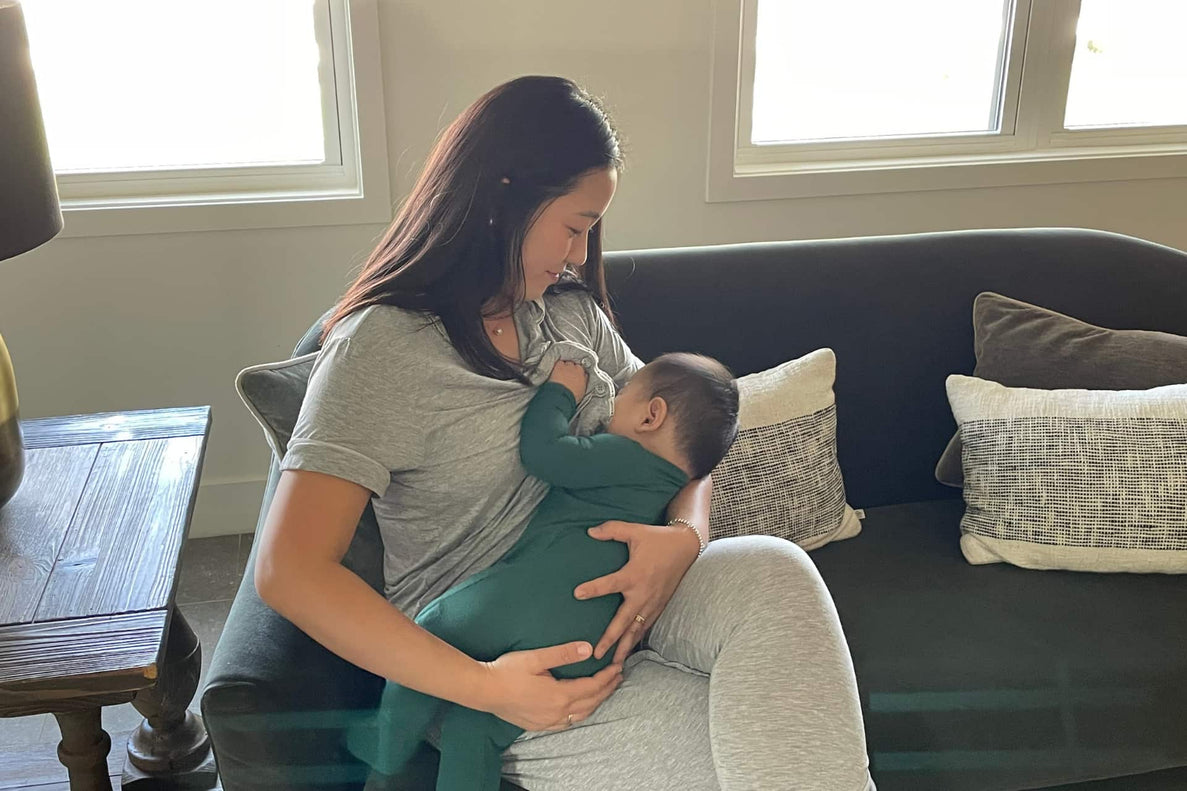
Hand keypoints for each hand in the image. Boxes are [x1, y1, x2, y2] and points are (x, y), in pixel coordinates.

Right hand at [479, 642, 622, 731]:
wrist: (483, 690)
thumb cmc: (507, 671)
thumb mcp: (536, 658)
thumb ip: (563, 654)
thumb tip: (588, 648)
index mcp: (559, 695)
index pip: (592, 687)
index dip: (607, 677)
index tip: (617, 666)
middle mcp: (557, 713)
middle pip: (590, 703)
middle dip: (607, 689)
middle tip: (618, 677)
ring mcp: (547, 722)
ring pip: (581, 715)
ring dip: (596, 702)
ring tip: (605, 690)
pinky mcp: (538, 725)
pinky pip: (567, 723)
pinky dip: (580, 714)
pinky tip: (580, 708)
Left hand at [549, 360, 587, 400]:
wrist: (562, 396)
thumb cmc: (571, 396)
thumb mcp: (581, 392)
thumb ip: (583, 383)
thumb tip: (583, 381)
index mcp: (583, 376)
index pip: (583, 371)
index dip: (579, 373)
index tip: (576, 376)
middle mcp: (577, 370)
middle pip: (576, 366)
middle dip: (572, 369)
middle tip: (568, 375)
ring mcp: (568, 367)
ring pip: (568, 363)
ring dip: (565, 366)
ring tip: (562, 372)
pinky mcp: (559, 366)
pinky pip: (560, 362)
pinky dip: (558, 365)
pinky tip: (556, 370)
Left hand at [575, 520, 699, 664]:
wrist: (686, 547)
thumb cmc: (657, 538)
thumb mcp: (634, 530)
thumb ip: (611, 530)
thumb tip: (589, 531)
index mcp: (634, 574)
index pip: (610, 584)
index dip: (594, 588)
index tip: (577, 594)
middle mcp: (643, 593)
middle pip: (623, 621)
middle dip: (610, 639)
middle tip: (596, 654)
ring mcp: (652, 602)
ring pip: (636, 630)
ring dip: (624, 647)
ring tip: (613, 665)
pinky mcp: (659, 606)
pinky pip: (646, 627)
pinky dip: (637, 640)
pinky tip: (628, 652)